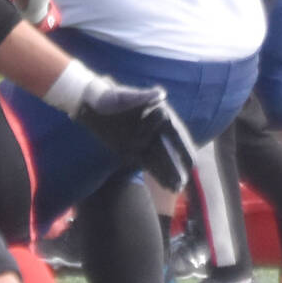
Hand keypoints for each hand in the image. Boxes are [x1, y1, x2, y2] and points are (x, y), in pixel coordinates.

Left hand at [76, 79, 194, 189]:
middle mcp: (154, 129)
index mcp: (158, 114)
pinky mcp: (133, 150)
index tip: (192, 162)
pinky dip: (157, 174)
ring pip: (160, 160)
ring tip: (177, 189)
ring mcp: (145, 141)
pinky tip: (166, 185)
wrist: (89, 105)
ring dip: (169, 174)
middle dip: (176, 166)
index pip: (175, 133)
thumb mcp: (122, 96)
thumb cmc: (106, 96)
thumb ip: (142, 97)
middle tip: (184, 182)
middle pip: (169, 150)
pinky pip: (148, 164)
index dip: (183, 148)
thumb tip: (160, 94)